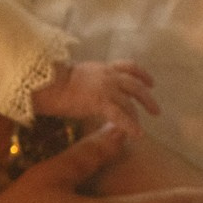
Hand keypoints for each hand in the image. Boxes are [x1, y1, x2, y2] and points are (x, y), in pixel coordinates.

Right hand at [34, 60, 157, 136]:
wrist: (47, 84)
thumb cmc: (53, 82)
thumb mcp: (76, 76)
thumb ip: (88, 81)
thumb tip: (86, 90)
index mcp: (102, 68)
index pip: (128, 67)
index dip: (142, 75)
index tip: (150, 83)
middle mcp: (108, 76)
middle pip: (135, 85)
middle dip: (147, 98)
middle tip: (155, 110)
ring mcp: (106, 89)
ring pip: (130, 101)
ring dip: (139, 113)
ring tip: (142, 126)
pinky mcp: (101, 102)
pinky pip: (121, 116)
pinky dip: (131, 126)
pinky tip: (137, 135)